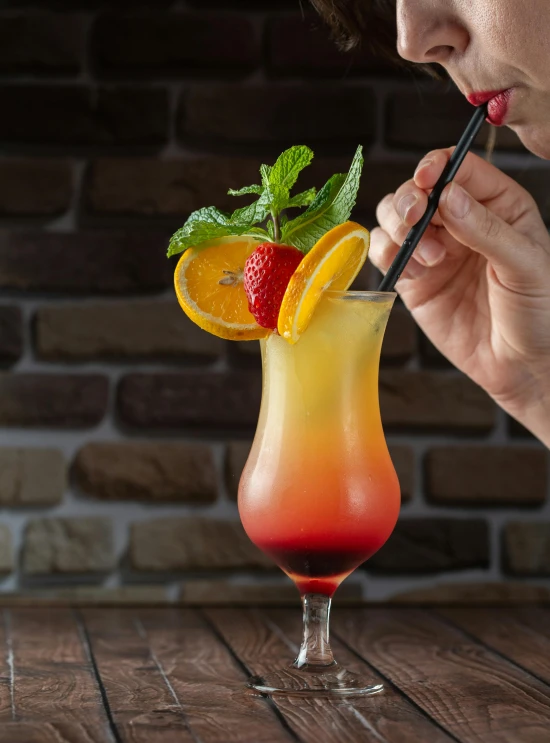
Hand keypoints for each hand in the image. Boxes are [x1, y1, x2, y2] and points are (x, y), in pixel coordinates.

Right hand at [371, 148, 549, 445]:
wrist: (521, 365)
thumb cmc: (538, 312)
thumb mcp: (523, 264)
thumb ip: (485, 228)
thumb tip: (448, 195)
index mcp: (497, 205)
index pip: (460, 169)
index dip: (437, 167)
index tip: (427, 180)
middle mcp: (460, 221)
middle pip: (418, 189)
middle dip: (409, 199)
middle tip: (415, 218)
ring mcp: (433, 249)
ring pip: (394, 217)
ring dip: (397, 226)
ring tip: (426, 256)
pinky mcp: (413, 280)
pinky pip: (385, 253)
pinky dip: (384, 253)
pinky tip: (407, 268)